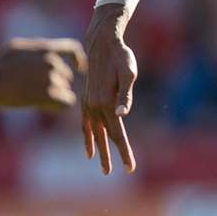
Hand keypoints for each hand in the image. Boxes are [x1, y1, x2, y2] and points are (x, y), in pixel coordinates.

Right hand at [0, 37, 84, 109]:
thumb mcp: (19, 47)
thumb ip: (39, 49)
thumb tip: (53, 53)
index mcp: (46, 48)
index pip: (74, 48)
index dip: (79, 59)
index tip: (79, 68)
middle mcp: (52, 61)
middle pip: (67, 76)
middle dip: (56, 82)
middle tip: (34, 88)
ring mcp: (51, 78)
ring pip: (66, 90)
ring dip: (54, 95)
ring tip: (31, 94)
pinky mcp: (49, 95)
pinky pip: (67, 103)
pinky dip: (59, 105)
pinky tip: (43, 104)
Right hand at [81, 3, 137, 174]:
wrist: (102, 44)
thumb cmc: (121, 57)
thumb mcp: (129, 74)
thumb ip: (126, 96)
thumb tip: (123, 115)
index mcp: (107, 102)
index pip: (118, 134)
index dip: (125, 152)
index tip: (131, 168)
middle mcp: (95, 106)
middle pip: (106, 137)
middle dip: (112, 156)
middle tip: (120, 172)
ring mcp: (88, 104)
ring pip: (94, 133)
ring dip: (99, 150)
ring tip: (103, 167)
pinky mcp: (86, 99)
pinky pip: (85, 124)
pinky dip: (87, 137)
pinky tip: (89, 148)